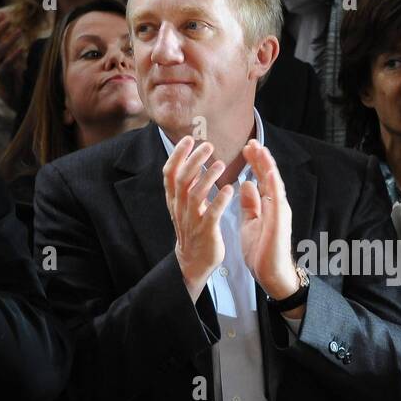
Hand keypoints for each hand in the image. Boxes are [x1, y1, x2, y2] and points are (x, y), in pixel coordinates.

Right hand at [0, 10, 26, 101]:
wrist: (10, 90)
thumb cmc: (11, 69)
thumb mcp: (10, 53)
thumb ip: (9, 42)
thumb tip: (17, 25)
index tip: (3, 13)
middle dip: (0, 28)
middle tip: (10, 19)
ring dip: (9, 39)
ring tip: (20, 30)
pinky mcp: (1, 74)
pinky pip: (7, 63)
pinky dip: (15, 55)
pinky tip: (22, 48)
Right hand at [163, 135, 230, 298]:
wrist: (193, 262)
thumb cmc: (192, 229)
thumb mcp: (184, 205)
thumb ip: (188, 185)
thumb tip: (193, 162)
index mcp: (174, 200)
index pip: (170, 173)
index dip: (177, 155)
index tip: (188, 139)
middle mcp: (181, 208)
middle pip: (183, 179)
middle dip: (194, 161)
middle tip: (208, 146)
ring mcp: (192, 220)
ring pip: (195, 195)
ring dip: (208, 178)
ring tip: (221, 164)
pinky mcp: (206, 232)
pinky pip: (212, 214)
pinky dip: (220, 200)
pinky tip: (230, 189)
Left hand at [239, 140, 298, 299]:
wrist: (270, 274)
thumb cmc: (261, 250)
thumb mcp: (250, 222)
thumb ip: (250, 204)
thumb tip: (246, 184)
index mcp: (268, 205)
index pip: (261, 179)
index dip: (255, 163)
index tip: (246, 149)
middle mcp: (276, 205)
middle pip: (269, 177)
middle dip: (261, 159)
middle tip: (251, 142)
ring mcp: (280, 212)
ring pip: (275, 184)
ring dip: (268, 167)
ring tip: (261, 150)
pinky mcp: (280, 221)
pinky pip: (277, 200)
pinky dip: (273, 185)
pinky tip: (268, 173)